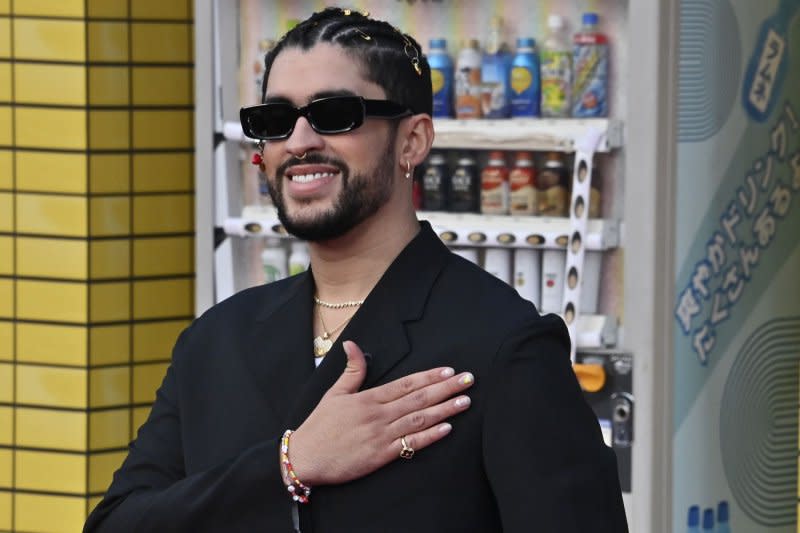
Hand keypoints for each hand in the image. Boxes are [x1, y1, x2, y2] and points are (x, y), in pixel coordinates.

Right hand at [286, 340, 473, 485]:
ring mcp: (381, 435)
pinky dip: (429, 437)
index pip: (406, 384)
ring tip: (465, 402)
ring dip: (444, 410)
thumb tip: (352, 343)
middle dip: (446, 389)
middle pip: (418, 398)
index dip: (429, 376)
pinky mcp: (380, 456)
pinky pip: (410, 445)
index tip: (449, 371)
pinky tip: (446, 429)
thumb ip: (351, 370)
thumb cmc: (319, 426)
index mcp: (368, 398)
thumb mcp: (334, 394)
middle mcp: (378, 415)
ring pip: (419, 420)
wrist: (305, 458)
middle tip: (469, 381)